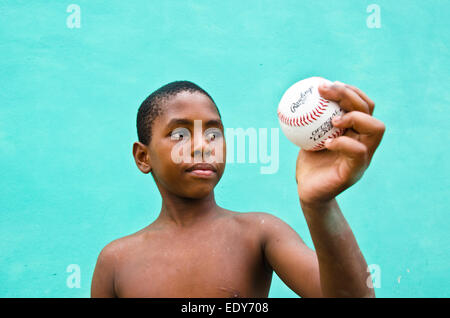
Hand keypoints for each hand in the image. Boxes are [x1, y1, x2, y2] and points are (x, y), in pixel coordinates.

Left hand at [296, 81, 385, 206]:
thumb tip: (301, 94)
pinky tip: (326, 142)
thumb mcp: (307, 136)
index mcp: (355, 130)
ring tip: (333, 119)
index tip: (326, 85)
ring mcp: (364, 156)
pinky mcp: (356, 171)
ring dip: (355, 117)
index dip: (349, 90)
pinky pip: (358, 152)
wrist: (308, 192)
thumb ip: (311, 119)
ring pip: (376, 128)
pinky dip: (343, 143)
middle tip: (325, 91)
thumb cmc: (309, 163)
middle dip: (349, 95)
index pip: (362, 104)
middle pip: (369, 109)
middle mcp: (364, 141)